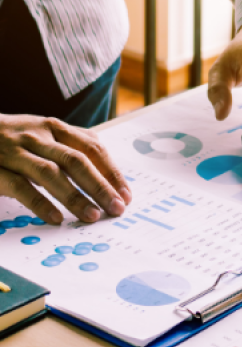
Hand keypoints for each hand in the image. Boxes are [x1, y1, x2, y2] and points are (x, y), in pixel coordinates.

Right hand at [0, 115, 132, 224]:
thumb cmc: (10, 140)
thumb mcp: (42, 135)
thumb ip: (71, 147)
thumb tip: (107, 175)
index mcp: (54, 127)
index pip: (92, 148)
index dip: (111, 172)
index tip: (126, 195)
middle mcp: (37, 136)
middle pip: (76, 161)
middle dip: (100, 186)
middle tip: (117, 209)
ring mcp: (14, 152)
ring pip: (51, 173)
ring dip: (75, 197)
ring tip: (92, 217)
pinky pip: (20, 187)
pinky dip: (40, 203)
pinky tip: (56, 219)